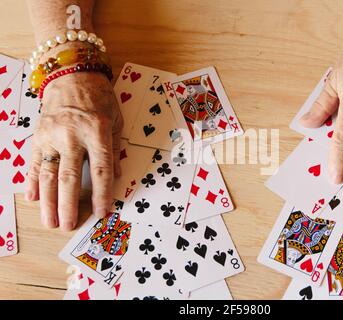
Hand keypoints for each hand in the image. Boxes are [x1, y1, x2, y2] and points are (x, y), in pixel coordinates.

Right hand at [26, 71, 122, 230]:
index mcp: (96, 132)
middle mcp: (72, 135)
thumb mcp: (116, 121)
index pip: (100, 170)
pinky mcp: (38, 135)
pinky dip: (32, 181)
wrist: (72, 74)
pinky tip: (33, 198)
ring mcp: (51, 135)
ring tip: (49, 221)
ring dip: (48, 200)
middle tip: (68, 225)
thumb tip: (117, 176)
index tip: (102, 212)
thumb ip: (115, 149)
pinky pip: (34, 161)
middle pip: (70, 176)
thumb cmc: (99, 98)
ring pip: (48, 173)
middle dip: (69, 204)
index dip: (102, 194)